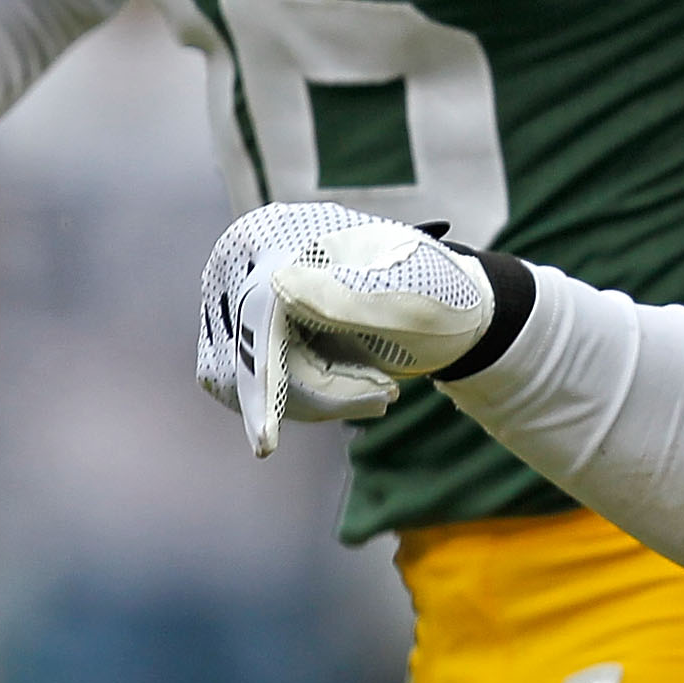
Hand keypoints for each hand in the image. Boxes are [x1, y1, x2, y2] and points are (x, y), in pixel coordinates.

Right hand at [197, 203, 492, 456]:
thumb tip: (276, 283)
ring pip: (242, 382)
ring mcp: (237, 302)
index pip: (256, 315)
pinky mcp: (242, 337)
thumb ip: (345, 296)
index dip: (261, 381)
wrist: (446, 310)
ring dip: (316, 399)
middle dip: (317, 392)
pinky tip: (355, 383)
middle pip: (245, 356)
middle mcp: (243, 264)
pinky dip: (306, 400)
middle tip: (385, 397)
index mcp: (278, 236)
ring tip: (378, 388)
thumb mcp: (404, 300)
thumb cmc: (433, 296)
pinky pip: (251, 391)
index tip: (264, 446)